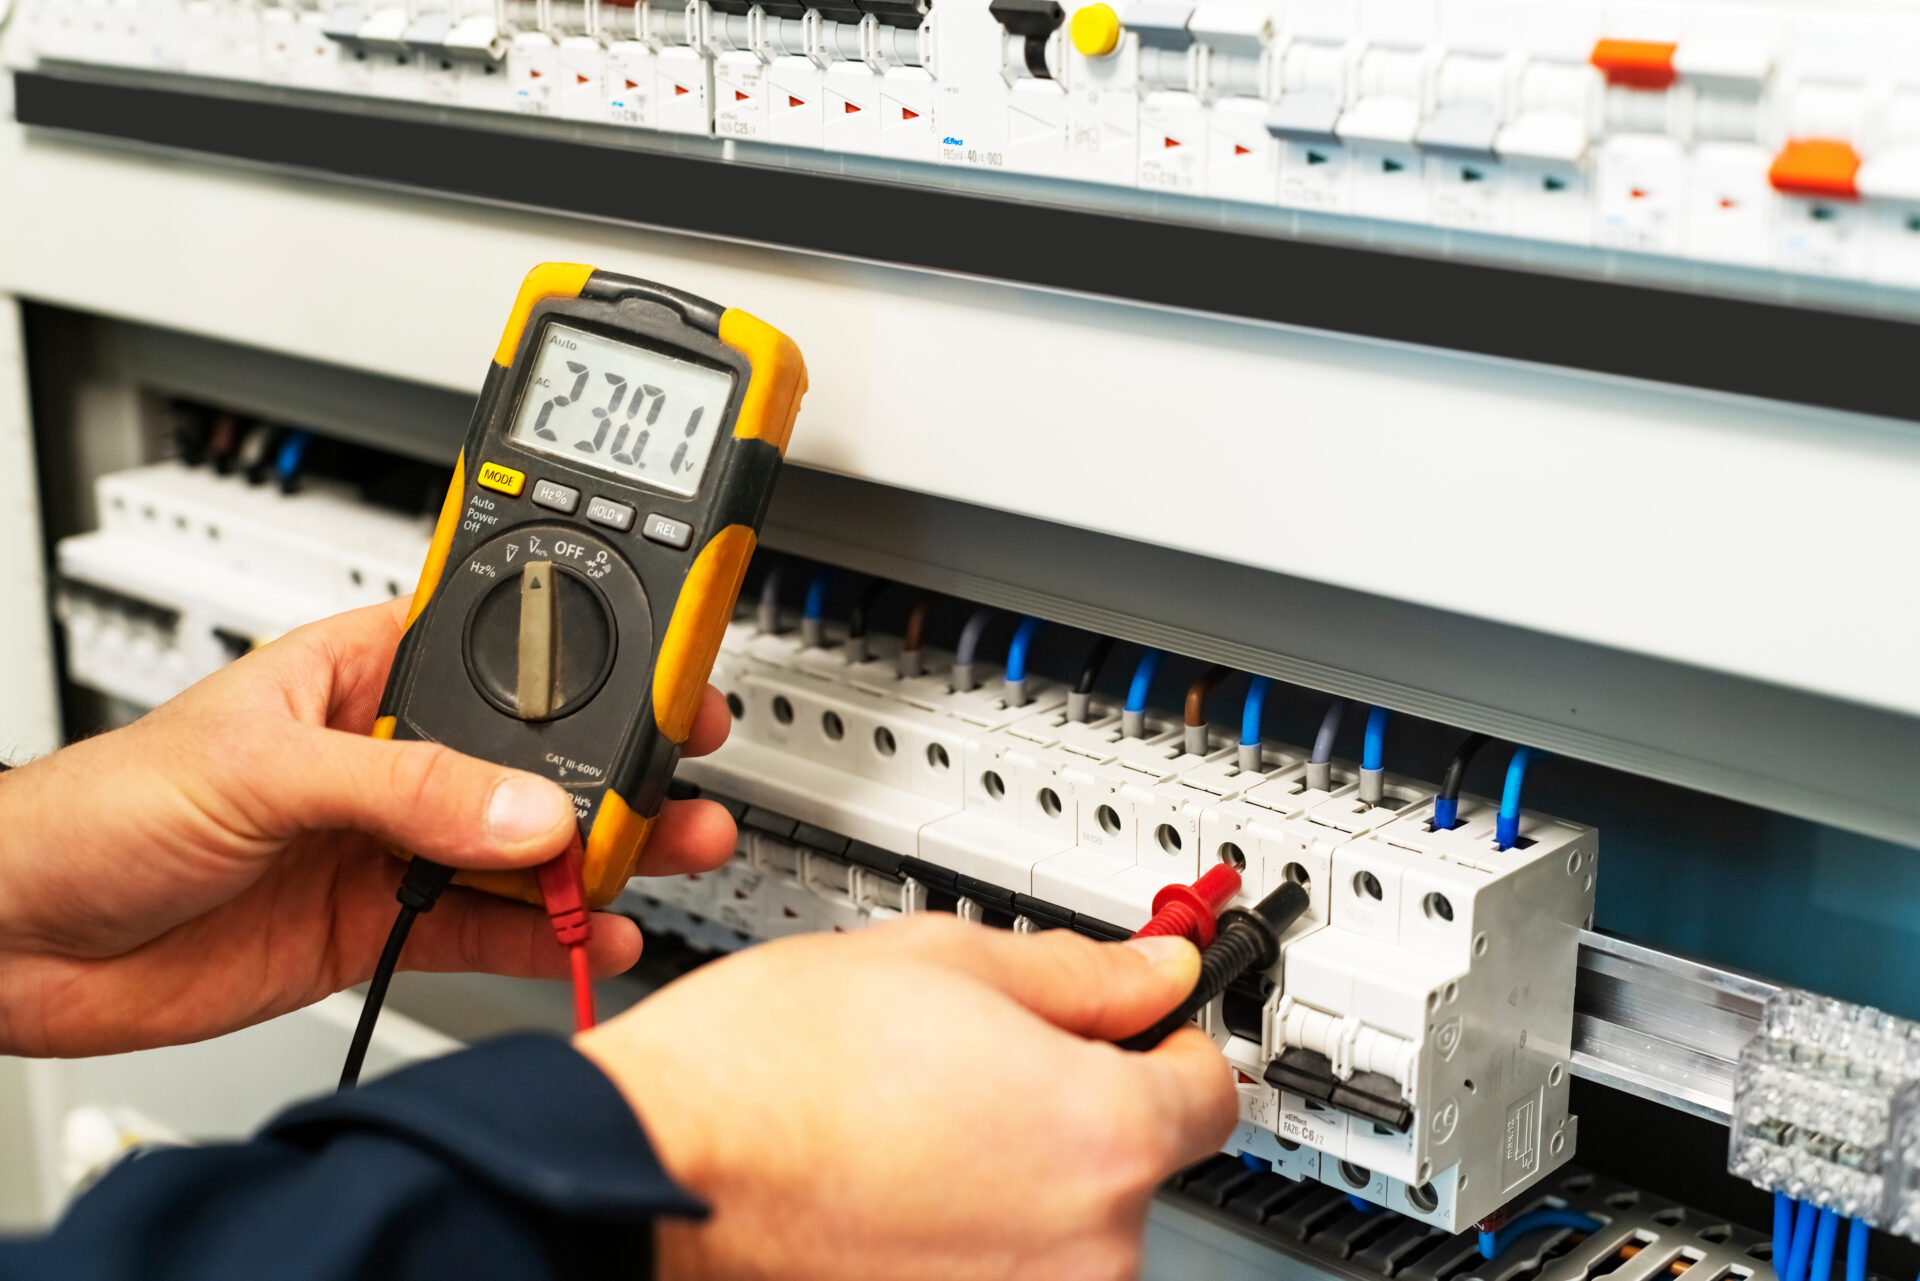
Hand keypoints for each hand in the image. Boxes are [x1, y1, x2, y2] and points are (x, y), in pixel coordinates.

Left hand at [0, 596, 735, 1056]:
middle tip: (683, 785)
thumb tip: (530, 808)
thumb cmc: (102, 807)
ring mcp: (397, 841)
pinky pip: (495, 925)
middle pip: (539, 753)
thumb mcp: (264, 770)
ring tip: (670, 856)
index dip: (593, 655)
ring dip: (605, 854)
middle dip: (619, 768)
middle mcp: (399, 754)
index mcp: (369, 672)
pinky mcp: (387, 923)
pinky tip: (596, 933)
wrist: (22, 943)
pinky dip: (554, 935)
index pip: (505, 649)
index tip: (666, 675)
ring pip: (531, 841)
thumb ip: (407, 788)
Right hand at [578, 915, 1236, 1280]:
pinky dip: (969, 1240)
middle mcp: (1087, 1251)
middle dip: (1073, 1109)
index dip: (1171, 1044)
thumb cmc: (768, 1073)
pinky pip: (1002, 1272)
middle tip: (975, 1068)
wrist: (657, 1167)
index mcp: (1102, 1137)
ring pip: (1064, 1228)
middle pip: (1132, 1163)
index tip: (1136, 1030)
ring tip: (916, 1130)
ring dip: (1018, 1182)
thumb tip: (1158, 970)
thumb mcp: (940, 961)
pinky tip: (897, 1188)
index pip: (1211, 1093)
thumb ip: (1081, 973)